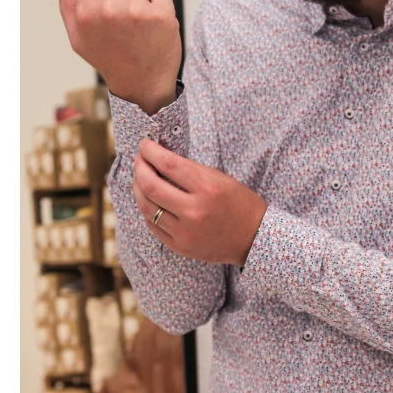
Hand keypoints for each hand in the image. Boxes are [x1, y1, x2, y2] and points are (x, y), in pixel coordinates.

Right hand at [55, 0, 181, 114]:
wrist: (142, 85)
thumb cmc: (111, 61)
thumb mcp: (80, 39)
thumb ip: (69, 9)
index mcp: (86, 13)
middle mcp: (109, 10)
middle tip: (129, 2)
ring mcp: (136, 11)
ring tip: (141, 10)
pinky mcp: (160, 15)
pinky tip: (155, 19)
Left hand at [132, 139, 268, 265]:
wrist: (254, 237)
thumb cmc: (239, 203)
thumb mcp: (220, 178)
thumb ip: (190, 171)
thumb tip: (159, 159)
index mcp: (207, 187)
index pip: (167, 163)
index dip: (150, 151)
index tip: (144, 145)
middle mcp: (194, 210)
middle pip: (150, 185)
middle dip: (139, 167)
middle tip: (139, 159)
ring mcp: (186, 232)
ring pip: (146, 207)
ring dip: (138, 189)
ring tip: (139, 179)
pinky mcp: (181, 247)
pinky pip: (153, 226)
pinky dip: (147, 210)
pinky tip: (150, 201)